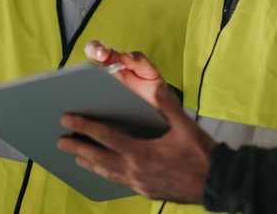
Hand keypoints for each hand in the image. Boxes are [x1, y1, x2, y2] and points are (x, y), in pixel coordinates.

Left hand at [60, 47, 216, 202]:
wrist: (217, 183)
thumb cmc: (201, 154)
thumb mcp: (183, 125)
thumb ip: (165, 104)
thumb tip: (153, 84)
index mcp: (141, 153)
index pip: (105, 137)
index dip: (84, 127)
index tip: (67, 119)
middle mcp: (135, 172)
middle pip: (98, 158)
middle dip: (77, 148)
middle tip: (59, 140)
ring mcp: (139, 184)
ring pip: (106, 173)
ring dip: (88, 163)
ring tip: (74, 156)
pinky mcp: (145, 191)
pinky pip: (118, 181)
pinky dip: (105, 173)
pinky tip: (102, 170)